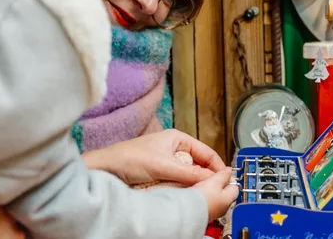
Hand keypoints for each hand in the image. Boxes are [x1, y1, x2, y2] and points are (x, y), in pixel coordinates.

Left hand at [83, 129, 224, 185]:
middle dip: (205, 177)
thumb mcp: (163, 166)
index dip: (217, 166)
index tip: (225, 179)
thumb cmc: (129, 159)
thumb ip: (189, 173)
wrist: (106, 168)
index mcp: (178, 139)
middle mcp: (174, 148)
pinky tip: (183, 193)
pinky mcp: (160, 173)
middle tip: (212, 189)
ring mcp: (167, 161)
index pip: (206, 152)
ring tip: (197, 192)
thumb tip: (212, 178)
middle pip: (199, 164)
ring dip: (192, 183)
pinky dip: (181, 187)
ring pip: (189, 175)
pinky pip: (178, 181)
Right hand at [191, 167, 238, 220]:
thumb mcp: (215, 181)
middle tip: (212, 178)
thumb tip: (229, 171)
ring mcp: (214, 211)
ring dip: (210, 190)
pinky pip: (207, 202)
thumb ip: (223, 175)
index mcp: (229, 199)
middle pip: (225, 193)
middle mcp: (223, 208)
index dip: (229, 178)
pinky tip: (198, 193)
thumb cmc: (203, 198)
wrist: (189, 212)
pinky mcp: (204, 213)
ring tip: (203, 184)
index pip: (235, 187)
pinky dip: (204, 197)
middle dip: (219, 184)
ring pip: (215, 197)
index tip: (223, 173)